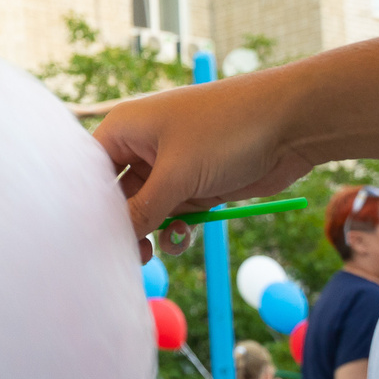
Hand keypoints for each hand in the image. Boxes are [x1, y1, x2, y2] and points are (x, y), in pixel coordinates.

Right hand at [90, 72, 317, 255]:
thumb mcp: (177, 176)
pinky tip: (184, 236)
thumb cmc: (226, 132)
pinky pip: (172, 212)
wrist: (292, 123)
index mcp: (126, 128)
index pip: (88, 171)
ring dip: (150, 231)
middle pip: (116, 194)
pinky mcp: (195, 182)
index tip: (88, 237)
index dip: (87, 203)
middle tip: (128, 255)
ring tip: (153, 252)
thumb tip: (114, 239)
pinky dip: (175, 227)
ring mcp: (171, 165)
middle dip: (122, 224)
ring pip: (145, 208)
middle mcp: (143, 145)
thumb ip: (141, 211)